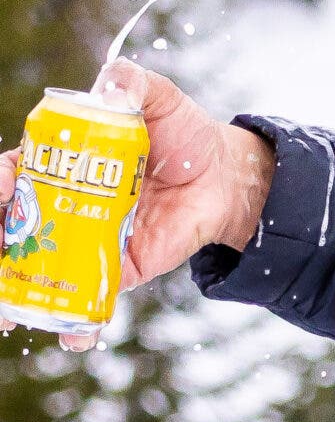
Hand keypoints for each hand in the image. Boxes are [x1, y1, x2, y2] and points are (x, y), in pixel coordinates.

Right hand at [0, 60, 273, 348]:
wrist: (225, 177)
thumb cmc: (184, 135)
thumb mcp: (159, 99)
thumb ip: (132, 83)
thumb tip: (112, 83)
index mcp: (61, 166)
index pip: (13, 175)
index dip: (0, 182)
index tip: (2, 184)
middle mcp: (64, 207)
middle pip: (13, 228)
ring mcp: (86, 241)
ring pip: (39, 270)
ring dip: (16, 291)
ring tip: (8, 311)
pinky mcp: (118, 270)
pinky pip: (91, 299)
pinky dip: (78, 321)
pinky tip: (72, 338)